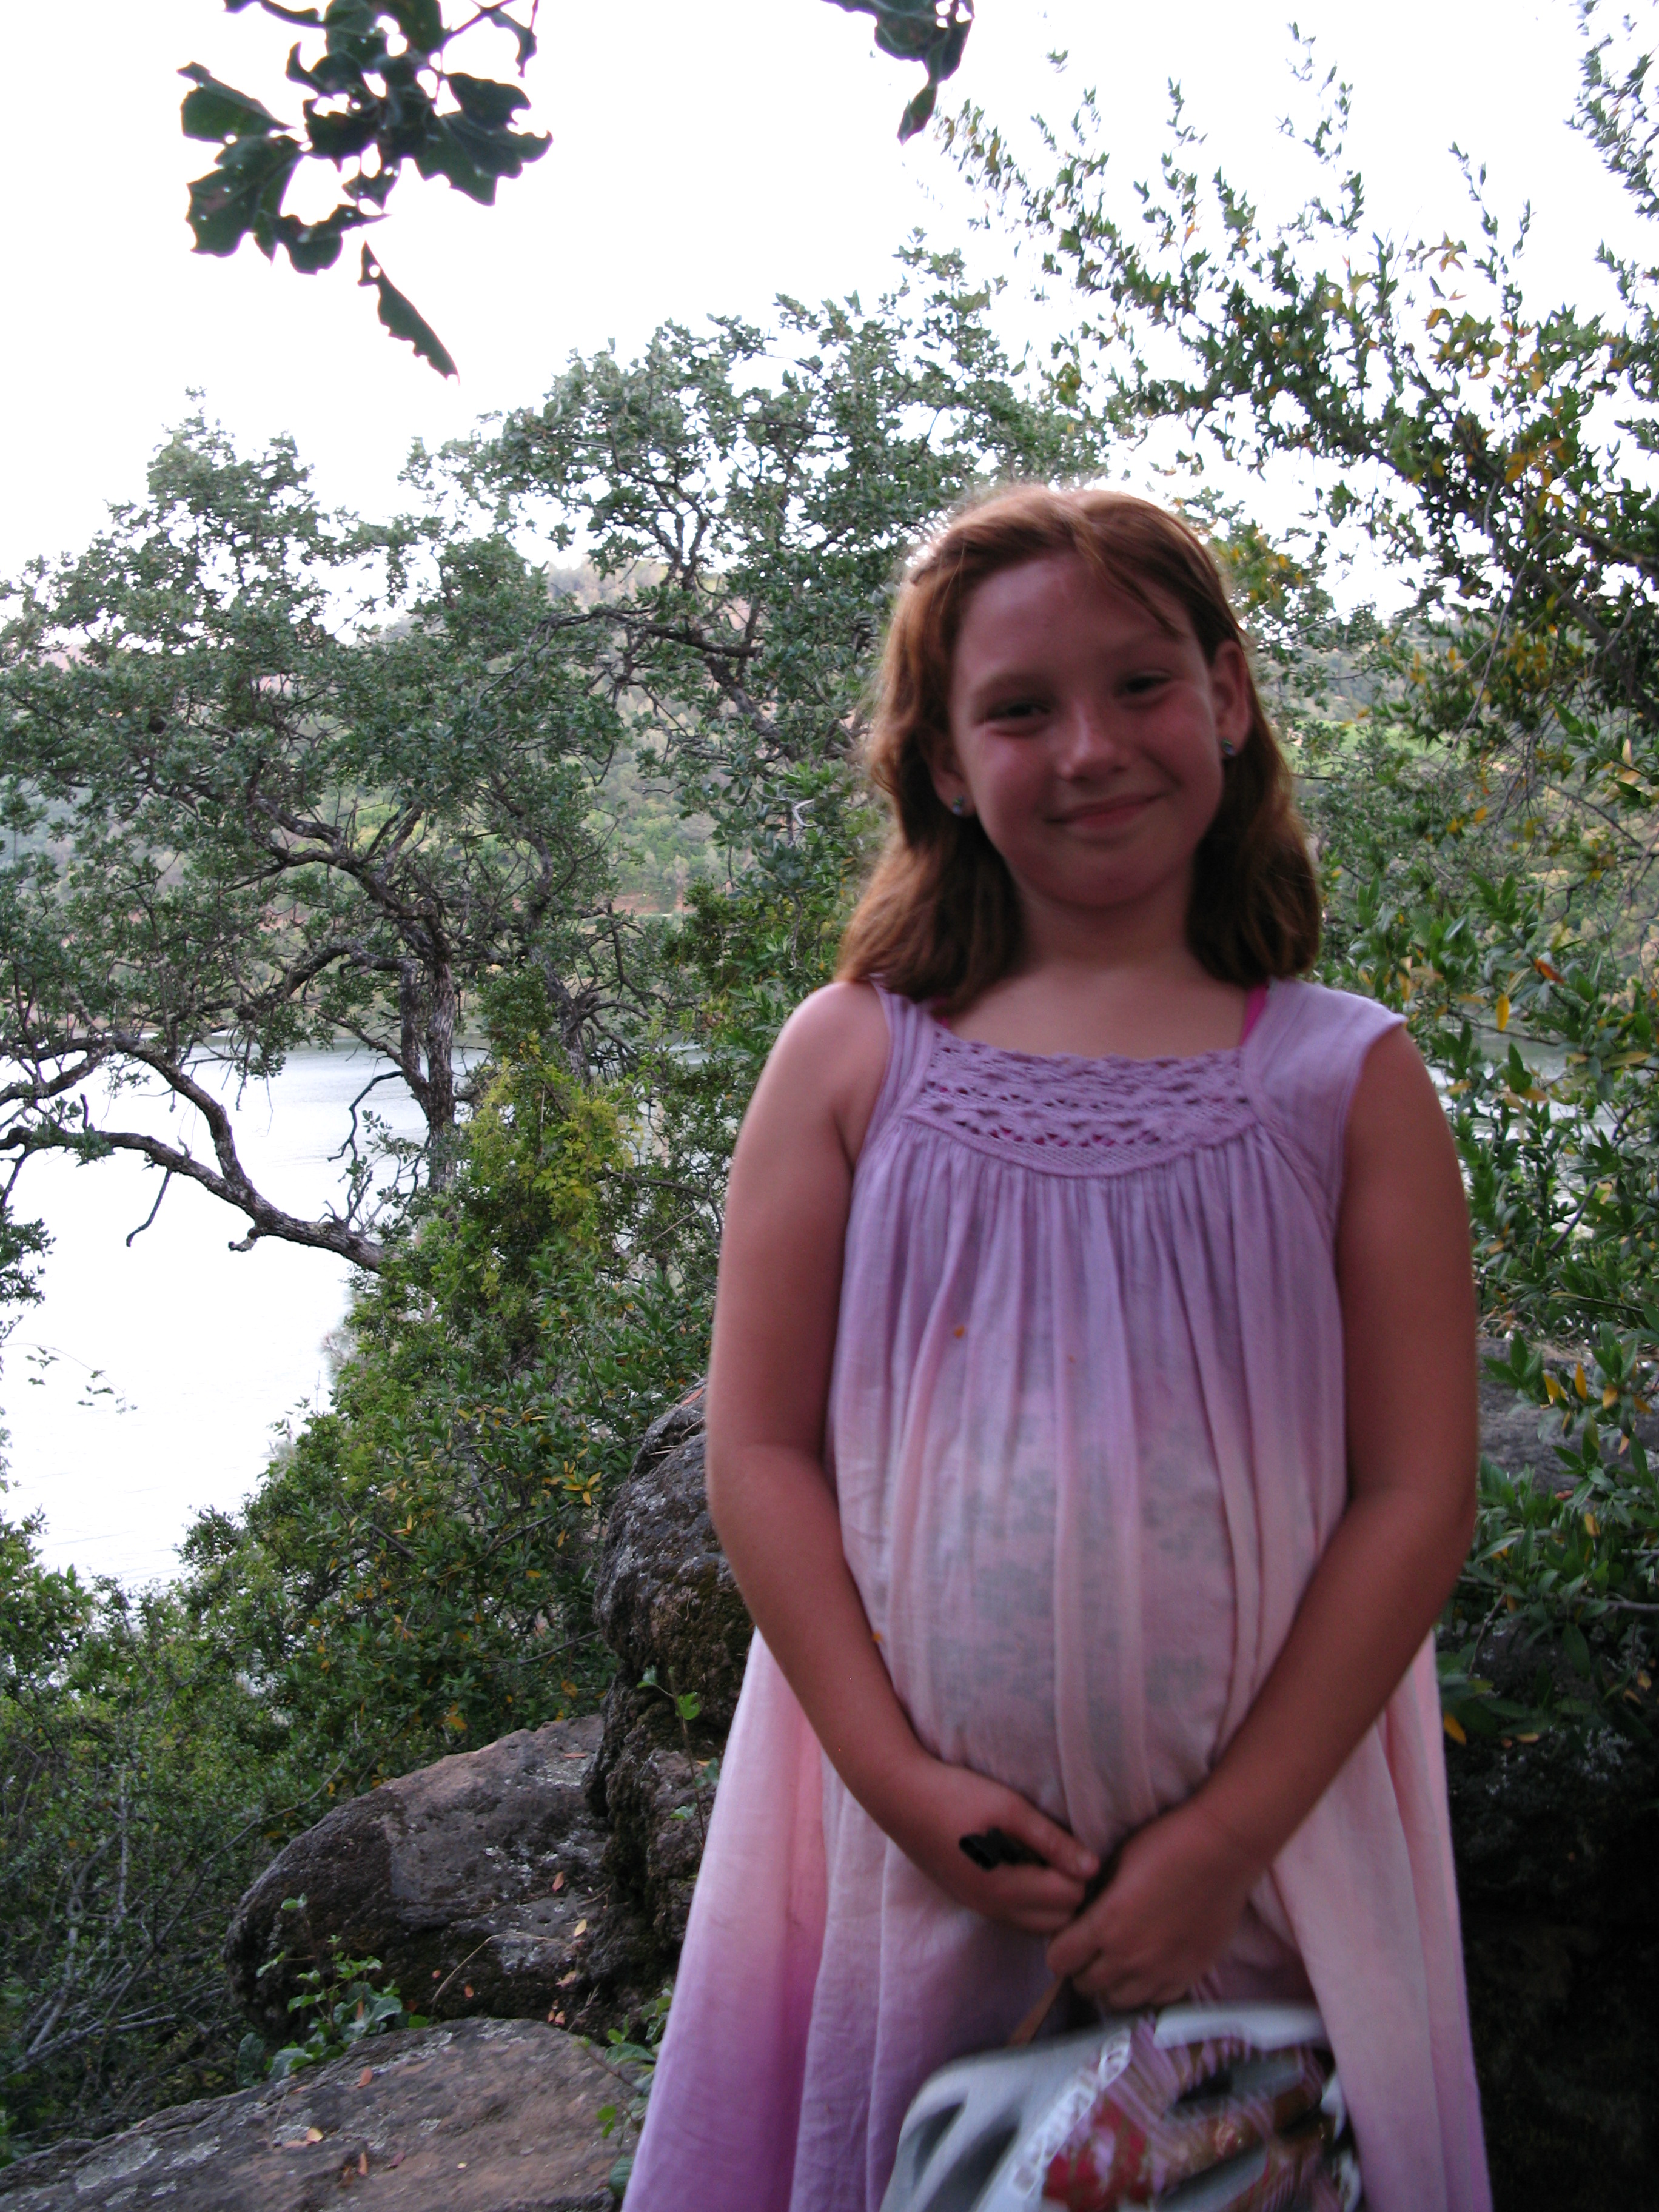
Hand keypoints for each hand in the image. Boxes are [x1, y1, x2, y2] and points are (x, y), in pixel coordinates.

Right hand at [874, 1753, 1099, 1935]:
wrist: (900, 1795)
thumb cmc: (956, 1795)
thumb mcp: (1010, 1808)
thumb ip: (1052, 1841)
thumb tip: (1094, 1867)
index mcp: (1006, 1887)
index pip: (1071, 1899)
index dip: (1081, 1871)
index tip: (1076, 1842)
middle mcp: (994, 1908)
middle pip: (1058, 1921)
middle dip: (1071, 1891)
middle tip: (1067, 1851)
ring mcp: (979, 1908)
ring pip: (1036, 1924)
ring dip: (1052, 1899)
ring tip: (1048, 1857)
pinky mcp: (970, 1900)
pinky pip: (1015, 1917)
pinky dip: (1031, 1900)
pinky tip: (1024, 1863)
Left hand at [1044, 1797, 1257, 2005]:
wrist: (1220, 1850)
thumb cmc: (1165, 1844)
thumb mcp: (1114, 1863)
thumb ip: (1094, 1898)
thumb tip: (1080, 1915)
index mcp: (1105, 1925)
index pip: (1059, 1960)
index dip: (1058, 1948)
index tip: (1066, 1937)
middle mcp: (1130, 1957)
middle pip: (1086, 1985)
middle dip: (1080, 1969)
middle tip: (1088, 1951)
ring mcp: (1162, 1971)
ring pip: (1119, 2000)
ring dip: (1110, 1984)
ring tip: (1116, 1964)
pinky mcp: (1190, 1974)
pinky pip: (1156, 2000)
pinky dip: (1144, 1989)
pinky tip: (1146, 1969)